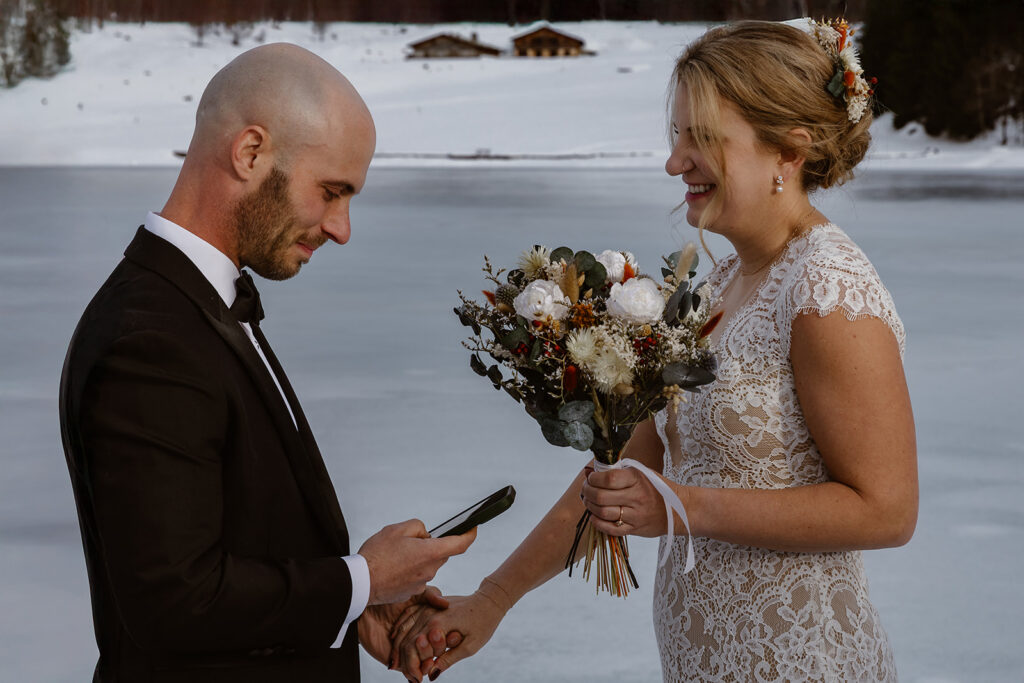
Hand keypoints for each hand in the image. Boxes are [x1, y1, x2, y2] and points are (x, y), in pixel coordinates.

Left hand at [357, 586, 451, 665]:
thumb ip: (431, 595)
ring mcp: (407, 649)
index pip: (442, 635)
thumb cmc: (389, 595)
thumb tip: (446, 604)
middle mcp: (418, 637)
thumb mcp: (415, 592)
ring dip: (429, 660)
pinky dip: (417, 669)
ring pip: (423, 660)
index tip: (457, 635)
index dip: (451, 637)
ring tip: (433, 658)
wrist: (366, 603)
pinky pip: (409, 668)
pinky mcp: (396, 659)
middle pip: (434, 650)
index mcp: (425, 623)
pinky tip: (424, 666)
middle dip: (440, 649)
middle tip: (447, 646)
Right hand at [359, 520, 476, 604]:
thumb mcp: (397, 529)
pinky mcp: (411, 593)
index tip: (472, 529)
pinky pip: (416, 577)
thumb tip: (425, 537)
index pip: (461, 544)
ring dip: (417, 558)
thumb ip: (418, 527)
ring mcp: (421, 583)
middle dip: (430, 546)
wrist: (360, 583)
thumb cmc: (377, 555)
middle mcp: (430, 570)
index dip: (470, 535)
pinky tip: (391, 568)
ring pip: (427, 565)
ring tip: (394, 555)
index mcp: (431, 553)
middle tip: (409, 541)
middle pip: (440, 554)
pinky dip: (408, 571)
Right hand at [391, 585, 510, 680]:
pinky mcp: (428, 604)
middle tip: (409, 677)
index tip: (417, 680)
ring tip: (397, 664)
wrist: (488, 601)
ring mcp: (427, 607)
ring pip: (403, 628)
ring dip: (398, 647)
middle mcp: (429, 614)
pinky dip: (399, 628)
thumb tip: (431, 674)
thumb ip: (449, 659)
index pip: (414, 647)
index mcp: (438, 624)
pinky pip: (408, 615)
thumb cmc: (483, 624)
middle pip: (406, 639)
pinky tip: (395, 639)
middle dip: (403, 661)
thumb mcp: (470, 647)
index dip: (412, 667)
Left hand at [581, 465, 671, 537]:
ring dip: (590, 506)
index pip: (608, 478)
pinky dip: (597, 523)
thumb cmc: (658, 488)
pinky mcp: (635, 529)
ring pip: (603, 513)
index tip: (590, 478)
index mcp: (637, 479)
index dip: (594, 478)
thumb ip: (619, 472)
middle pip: (601, 496)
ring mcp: (635, 515)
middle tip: (586, 489)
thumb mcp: (642, 473)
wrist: (680, 509)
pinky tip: (594, 516)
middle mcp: (636, 497)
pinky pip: (610, 529)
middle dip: (587, 492)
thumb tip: (590, 471)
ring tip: (589, 501)